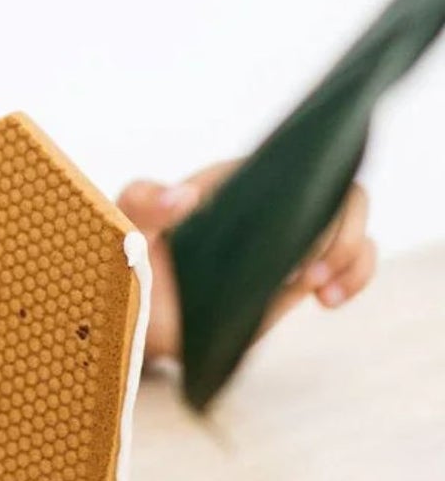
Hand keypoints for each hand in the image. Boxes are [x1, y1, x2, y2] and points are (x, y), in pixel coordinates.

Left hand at [120, 164, 376, 362]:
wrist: (135, 315)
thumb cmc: (126, 264)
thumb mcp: (124, 232)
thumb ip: (140, 206)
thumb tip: (185, 195)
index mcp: (229, 184)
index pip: (291, 165)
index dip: (310, 192)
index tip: (291, 237)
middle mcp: (265, 205)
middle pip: (337, 194)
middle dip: (341, 233)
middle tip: (306, 277)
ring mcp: (285, 238)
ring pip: (352, 224)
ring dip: (353, 255)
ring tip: (319, 291)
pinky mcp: (298, 271)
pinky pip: (353, 259)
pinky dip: (358, 274)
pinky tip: (329, 300)